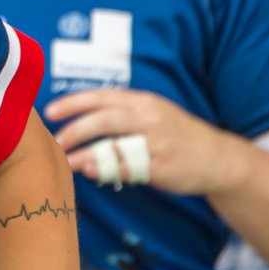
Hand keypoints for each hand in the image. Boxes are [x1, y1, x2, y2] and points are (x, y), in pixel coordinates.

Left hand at [45, 88, 241, 195]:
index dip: (74, 102)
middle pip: (104, 120)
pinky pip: (128, 168)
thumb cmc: (176, 135)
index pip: (102, 97)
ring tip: (66, 161)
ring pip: (114, 146)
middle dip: (75, 130)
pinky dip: (106, 170)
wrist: (218, 158)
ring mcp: (156, 143)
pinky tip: (91, 172)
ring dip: (85, 154)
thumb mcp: (153, 112)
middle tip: (55, 141)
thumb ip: (122, 111)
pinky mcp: (161, 166)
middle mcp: (149, 118)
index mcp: (143, 102)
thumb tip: (79, 118)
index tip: (50, 111)